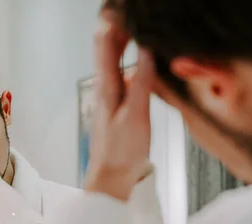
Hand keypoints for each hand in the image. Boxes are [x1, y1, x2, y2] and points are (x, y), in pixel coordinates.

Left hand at [83, 11, 154, 201]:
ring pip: (115, 58)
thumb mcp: (136, 116)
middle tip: (134, 13)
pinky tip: (143, 60)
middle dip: (119, 24)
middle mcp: (105, 86)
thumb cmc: (121, 152)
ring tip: (140, 26)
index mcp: (107, 86)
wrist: (111, 178)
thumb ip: (142, 82)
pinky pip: (123, 73)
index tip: (125, 8)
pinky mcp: (118, 104)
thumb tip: (147, 52)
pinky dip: (132, 59)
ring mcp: (111, 95)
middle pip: (107, 45)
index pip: (104, 42)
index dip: (113, 20)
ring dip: (125, 39)